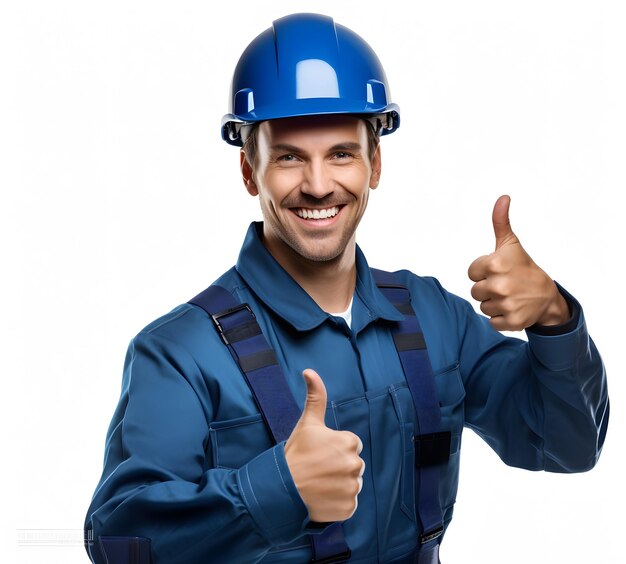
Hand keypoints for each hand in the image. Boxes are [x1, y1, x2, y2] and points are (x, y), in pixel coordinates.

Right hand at [284, 369, 364, 522]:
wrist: (281, 490)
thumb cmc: (295, 454)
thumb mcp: (307, 423)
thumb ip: (315, 396)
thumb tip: (309, 371)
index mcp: (349, 442)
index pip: (350, 446)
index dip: (334, 450)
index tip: (319, 454)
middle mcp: (355, 464)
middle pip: (352, 465)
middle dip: (337, 467)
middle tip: (317, 469)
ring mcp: (352, 488)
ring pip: (351, 484)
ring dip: (338, 485)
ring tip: (319, 484)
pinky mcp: (349, 508)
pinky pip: (348, 504)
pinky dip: (337, 503)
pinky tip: (322, 497)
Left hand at [467, 195, 568, 330]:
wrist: (547, 296)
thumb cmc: (523, 267)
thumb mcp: (511, 244)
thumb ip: (500, 221)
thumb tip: (503, 197)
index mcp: (494, 264)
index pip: (471, 273)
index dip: (483, 272)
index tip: (499, 271)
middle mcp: (499, 285)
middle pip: (475, 291)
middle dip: (487, 288)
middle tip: (505, 284)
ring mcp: (506, 304)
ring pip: (482, 306)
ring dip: (493, 303)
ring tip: (510, 296)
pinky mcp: (510, 322)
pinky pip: (492, 322)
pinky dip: (501, 318)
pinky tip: (513, 308)